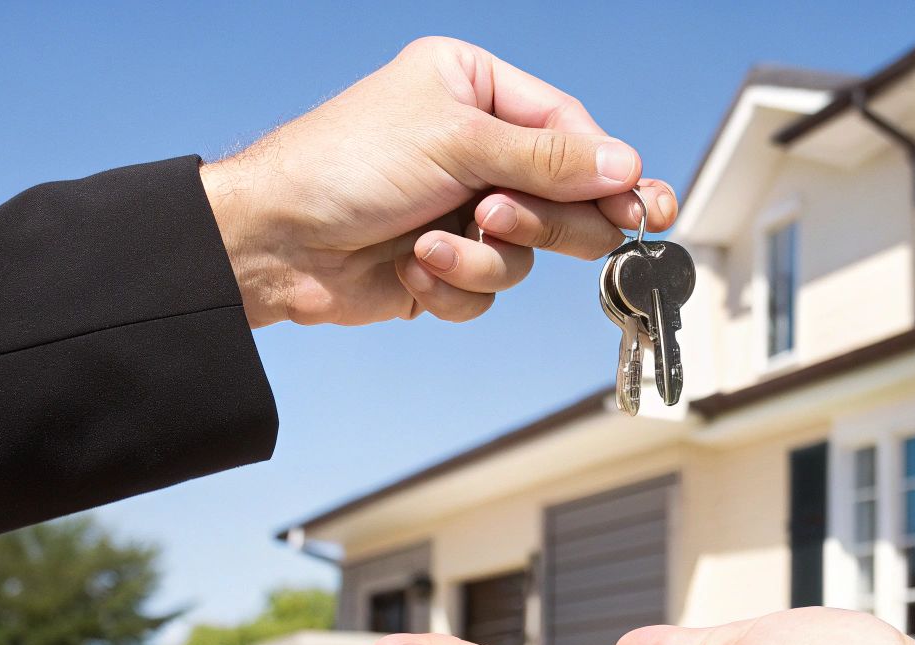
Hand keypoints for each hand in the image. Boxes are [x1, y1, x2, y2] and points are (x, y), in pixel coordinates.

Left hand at [198, 36, 676, 327]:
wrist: (273, 241)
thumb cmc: (344, 166)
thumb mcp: (457, 144)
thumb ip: (549, 160)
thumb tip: (626, 166)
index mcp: (475, 88)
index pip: (569, 129)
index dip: (605, 172)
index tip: (641, 207)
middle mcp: (473, 144)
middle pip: (564, 195)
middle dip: (537, 220)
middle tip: (505, 223)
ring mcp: (462, 207)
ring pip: (529, 251)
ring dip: (484, 258)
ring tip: (435, 245)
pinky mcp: (446, 263)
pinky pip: (490, 287)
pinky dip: (455, 285)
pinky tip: (412, 269)